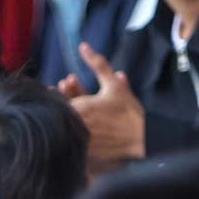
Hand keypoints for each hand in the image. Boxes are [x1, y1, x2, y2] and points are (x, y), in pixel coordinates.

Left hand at [64, 45, 146, 166]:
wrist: (140, 139)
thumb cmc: (127, 111)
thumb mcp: (114, 84)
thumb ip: (97, 64)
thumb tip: (83, 46)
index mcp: (79, 108)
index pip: (58, 100)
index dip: (59, 92)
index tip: (64, 84)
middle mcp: (75, 125)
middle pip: (61, 114)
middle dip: (64, 100)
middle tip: (68, 90)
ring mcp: (77, 140)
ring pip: (65, 127)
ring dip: (67, 115)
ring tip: (78, 106)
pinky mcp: (81, 153)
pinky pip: (71, 142)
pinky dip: (72, 133)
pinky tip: (79, 129)